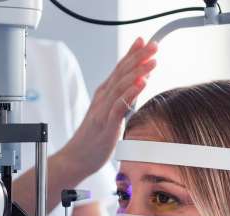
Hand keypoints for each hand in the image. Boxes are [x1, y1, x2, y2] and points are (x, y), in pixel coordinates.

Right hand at [67, 37, 157, 174]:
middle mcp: (102, 100)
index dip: (131, 54)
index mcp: (103, 96)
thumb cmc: (92, 139)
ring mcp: (103, 112)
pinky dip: (129, 94)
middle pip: (121, 74)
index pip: (118, 70)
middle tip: (153, 45)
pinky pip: (118, 107)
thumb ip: (120, 100)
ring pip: (120, 87)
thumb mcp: (107, 115)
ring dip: (137, 73)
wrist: (75, 158)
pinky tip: (141, 84)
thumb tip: (135, 88)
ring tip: (151, 61)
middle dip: (138, 58)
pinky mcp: (106, 126)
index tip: (144, 41)